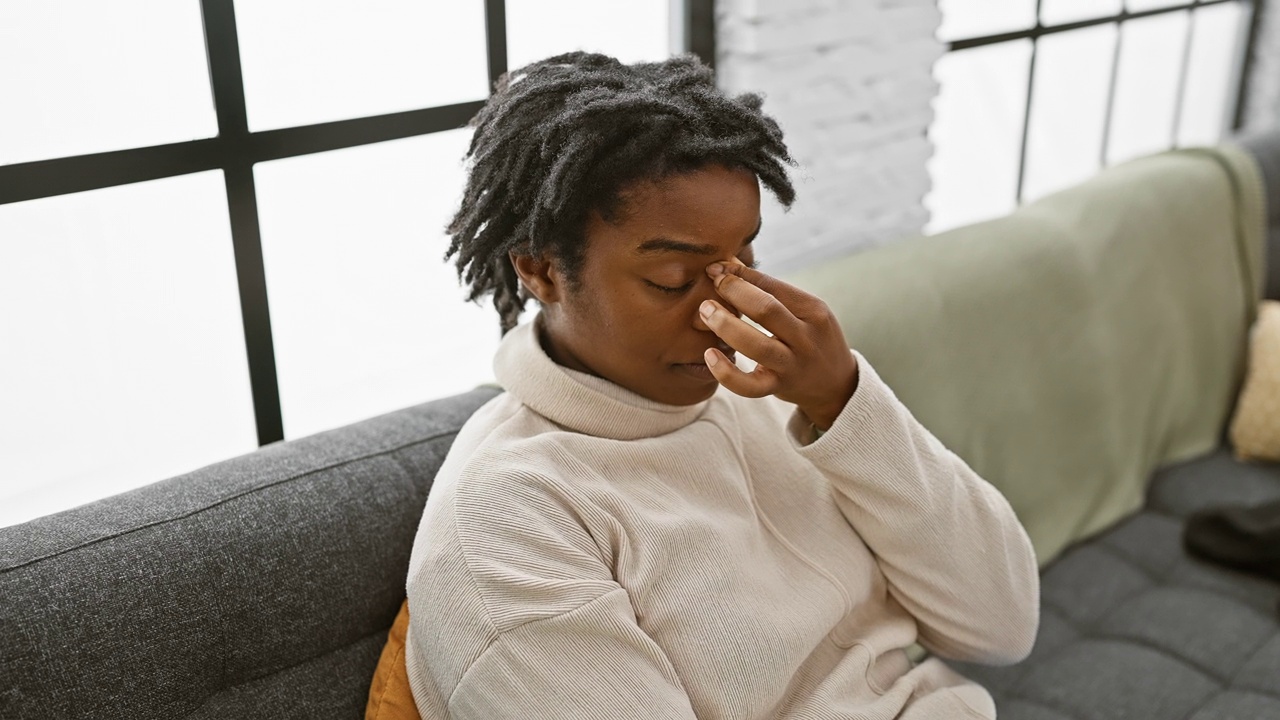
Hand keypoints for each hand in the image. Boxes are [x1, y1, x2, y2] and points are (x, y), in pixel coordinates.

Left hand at [699, 259, 858, 429]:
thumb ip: (771, 292)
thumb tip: (728, 265)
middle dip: (734, 293)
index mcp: (813, 310)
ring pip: (757, 346)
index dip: (741, 275)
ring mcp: (793, 364)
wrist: (836, 384)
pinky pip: (749, 386)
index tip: (716, 268)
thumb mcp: (804, 311)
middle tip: (711, 285)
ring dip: (725, 325)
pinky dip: (726, 372)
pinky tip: (710, 355)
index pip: (773, 286)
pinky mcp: (779, 387)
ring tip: (704, 312)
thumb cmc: (810, 337)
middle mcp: (806, 337)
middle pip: (766, 310)